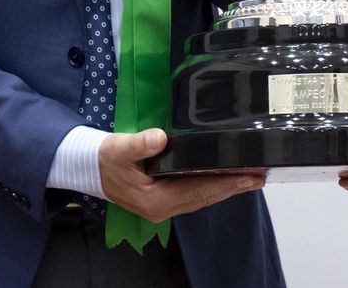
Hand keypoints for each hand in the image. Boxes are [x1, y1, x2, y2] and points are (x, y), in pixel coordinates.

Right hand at [99, 129, 265, 222]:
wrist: (88, 167)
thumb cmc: (105, 158)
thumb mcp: (119, 148)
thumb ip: (139, 144)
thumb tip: (159, 138)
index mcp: (155, 200)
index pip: (198, 191)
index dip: (226, 183)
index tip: (249, 176)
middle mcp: (163, 208)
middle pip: (205, 198)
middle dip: (233, 187)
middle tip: (259, 176)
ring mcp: (163, 206)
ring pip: (202, 198)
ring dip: (226, 188)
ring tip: (249, 178)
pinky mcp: (163, 199)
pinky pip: (194, 195)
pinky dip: (211, 187)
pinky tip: (224, 179)